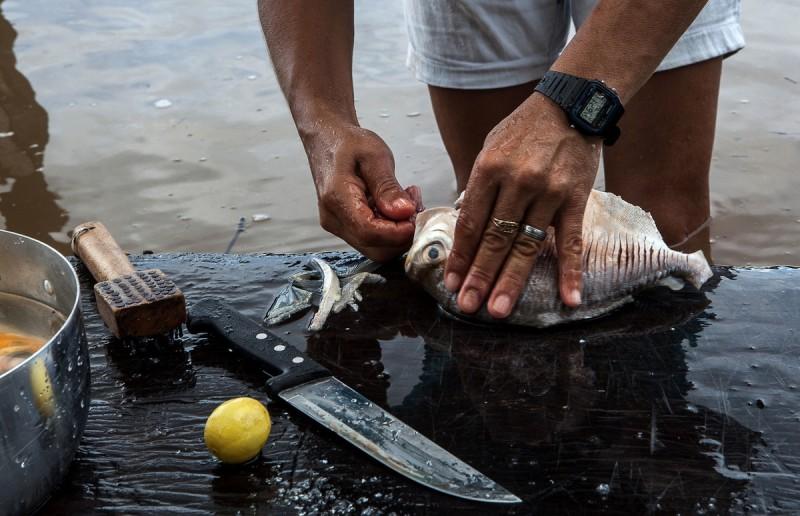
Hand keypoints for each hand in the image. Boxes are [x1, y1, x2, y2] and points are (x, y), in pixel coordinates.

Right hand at [304, 124, 418, 261]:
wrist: (328, 140)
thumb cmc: (349, 143)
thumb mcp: (375, 157)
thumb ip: (388, 187)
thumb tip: (404, 212)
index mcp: (337, 199)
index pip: (370, 233)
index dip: (398, 232)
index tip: (416, 215)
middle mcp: (334, 219)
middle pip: (375, 248)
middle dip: (402, 234)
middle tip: (415, 207)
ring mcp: (338, 226)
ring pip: (376, 248)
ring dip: (399, 232)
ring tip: (408, 202)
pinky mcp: (346, 227)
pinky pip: (373, 240)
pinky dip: (391, 229)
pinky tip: (397, 206)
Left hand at [444, 92, 601, 316]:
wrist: (571, 104)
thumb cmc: (524, 129)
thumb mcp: (490, 148)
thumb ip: (478, 185)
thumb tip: (465, 222)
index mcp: (489, 169)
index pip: (470, 222)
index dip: (460, 256)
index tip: (452, 282)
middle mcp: (517, 182)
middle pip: (494, 239)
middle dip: (479, 276)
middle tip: (468, 306)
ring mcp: (548, 192)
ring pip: (527, 245)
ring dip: (512, 281)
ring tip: (498, 310)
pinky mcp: (576, 198)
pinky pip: (572, 241)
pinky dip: (571, 271)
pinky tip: (569, 298)